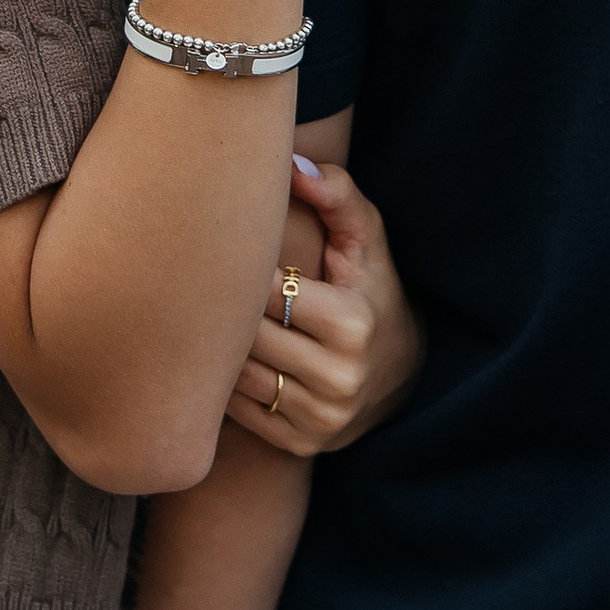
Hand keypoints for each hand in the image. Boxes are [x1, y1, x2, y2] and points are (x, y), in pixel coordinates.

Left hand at [225, 150, 425, 454]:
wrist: (405, 372)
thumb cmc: (374, 288)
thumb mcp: (367, 238)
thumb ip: (336, 194)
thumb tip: (292, 164)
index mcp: (353, 324)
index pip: (263, 292)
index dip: (243, 271)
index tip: (230, 254)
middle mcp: (339, 380)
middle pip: (245, 337)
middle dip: (226, 310)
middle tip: (204, 284)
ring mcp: (320, 421)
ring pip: (235, 376)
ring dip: (219, 349)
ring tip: (214, 320)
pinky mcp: (301, 445)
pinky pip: (237, 411)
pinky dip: (227, 385)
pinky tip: (231, 361)